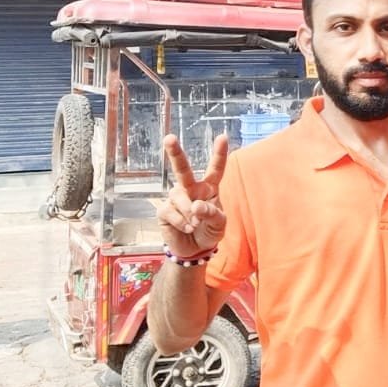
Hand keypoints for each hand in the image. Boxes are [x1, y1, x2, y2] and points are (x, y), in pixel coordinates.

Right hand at [155, 134, 228, 257]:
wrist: (195, 250)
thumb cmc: (210, 231)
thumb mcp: (219, 224)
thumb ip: (212, 213)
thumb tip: (196, 205)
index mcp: (209, 188)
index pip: (215, 169)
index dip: (219, 153)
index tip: (223, 136)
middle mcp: (191, 188)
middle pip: (183, 169)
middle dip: (175, 153)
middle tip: (169, 138)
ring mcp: (175, 198)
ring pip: (179, 196)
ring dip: (189, 212)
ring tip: (195, 225)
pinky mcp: (164, 210)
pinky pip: (170, 211)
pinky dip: (181, 222)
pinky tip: (186, 228)